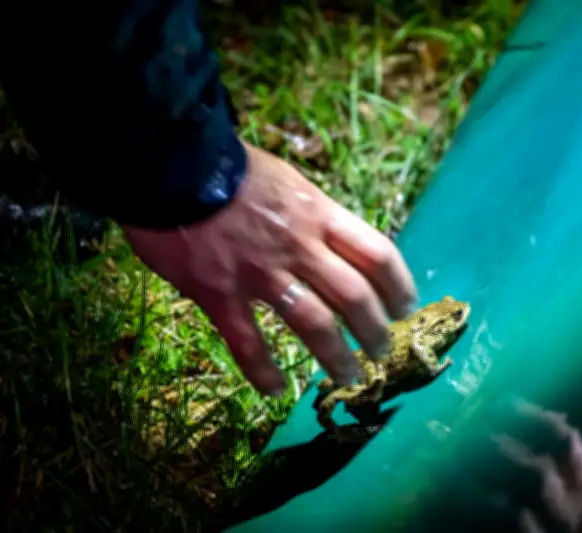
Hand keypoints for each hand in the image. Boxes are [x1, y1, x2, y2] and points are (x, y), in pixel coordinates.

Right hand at [123, 141, 416, 394]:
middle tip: (384, 353)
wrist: (168, 161)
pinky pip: (248, 342)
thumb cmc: (228, 166)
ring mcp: (260, 272)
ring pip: (313, 323)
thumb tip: (332, 241)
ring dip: (336, 356)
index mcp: (319, 214)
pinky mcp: (219, 293)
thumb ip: (312, 215)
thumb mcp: (288, 182)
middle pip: (354, 296)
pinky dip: (263, 371)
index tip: (407, 309)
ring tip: (350, 379)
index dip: (399, 286)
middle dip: (376, 330)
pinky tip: (275, 390)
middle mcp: (300, 245)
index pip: (377, 254)